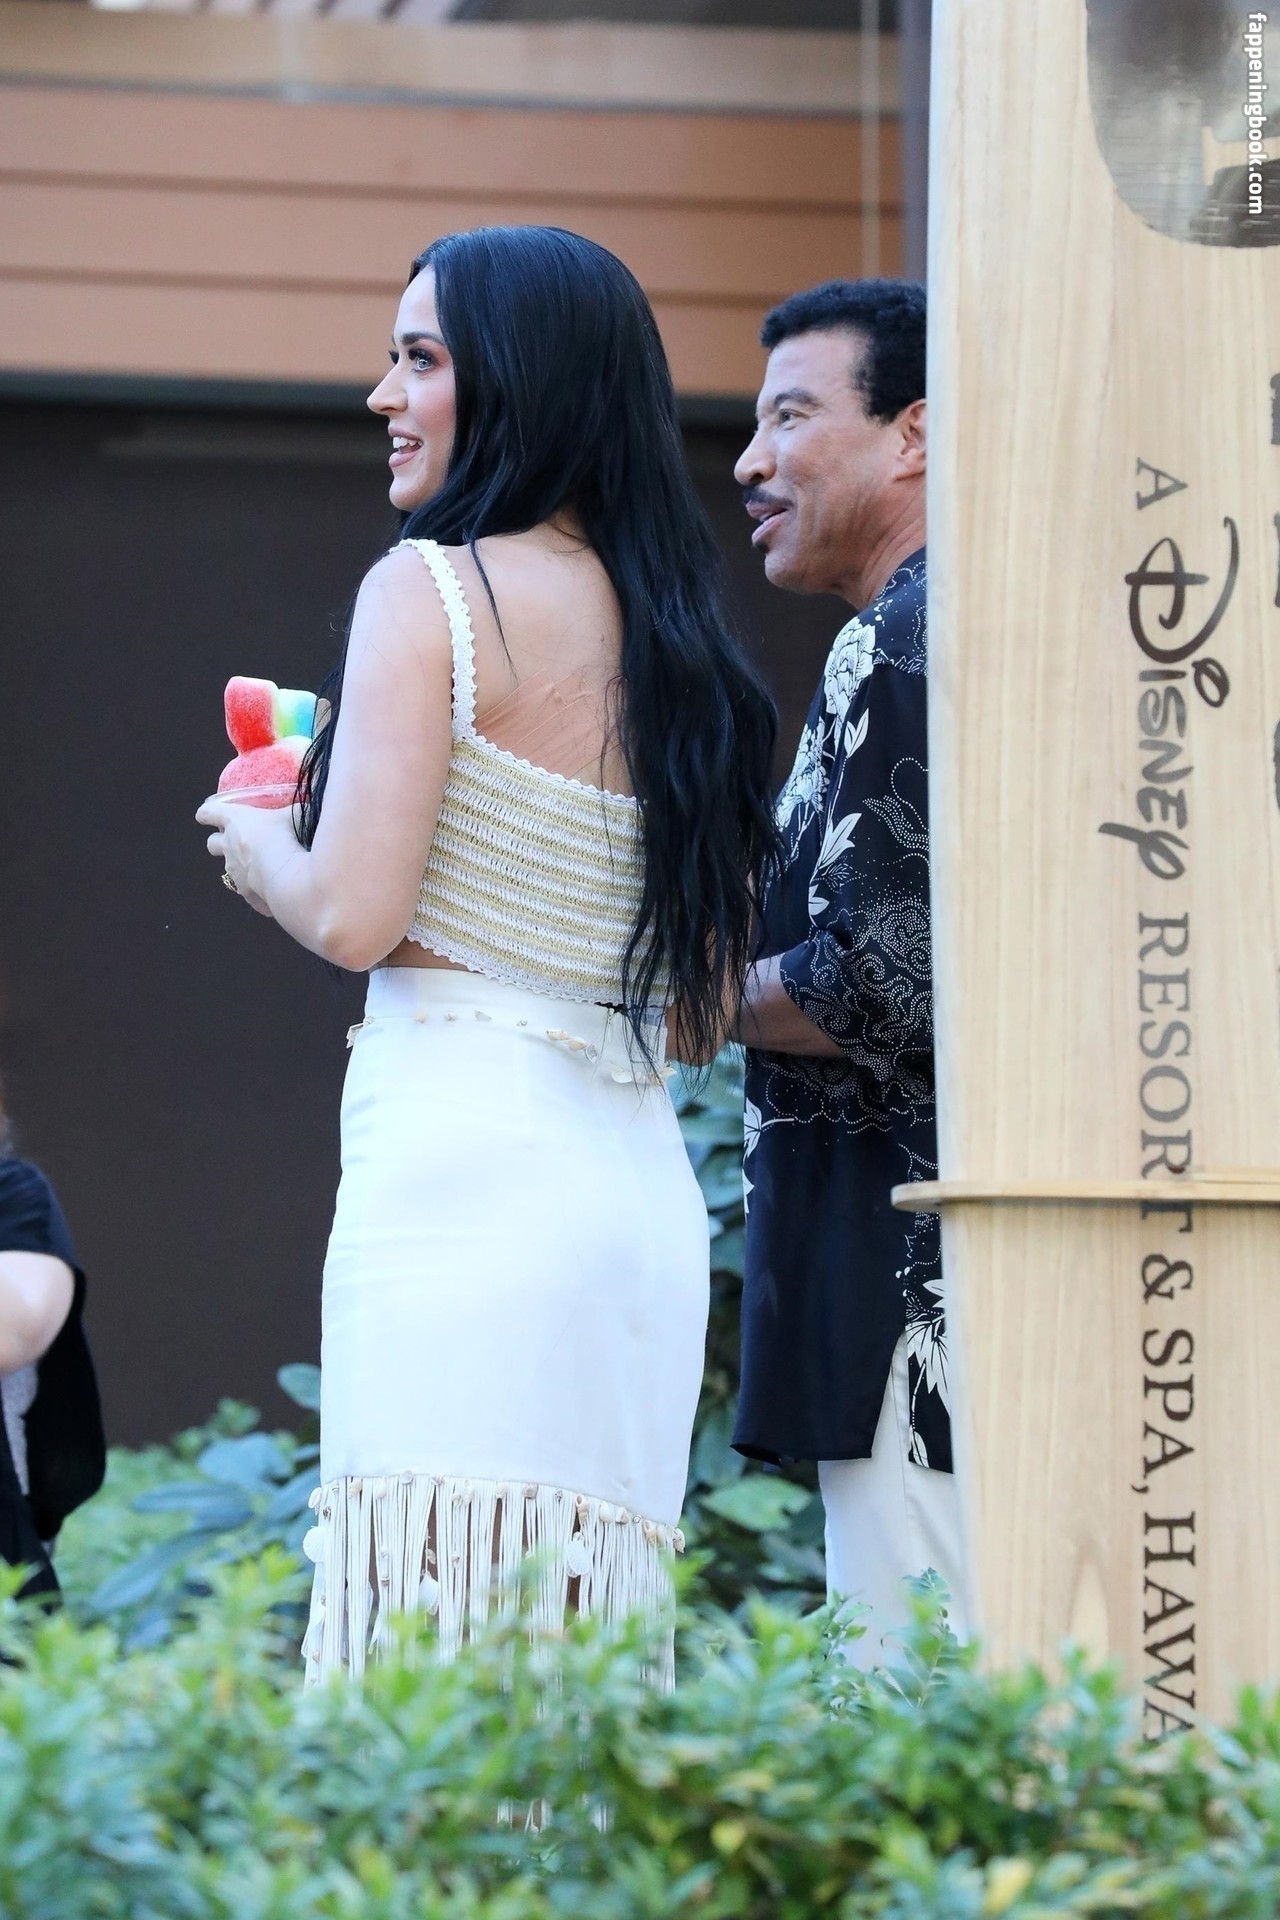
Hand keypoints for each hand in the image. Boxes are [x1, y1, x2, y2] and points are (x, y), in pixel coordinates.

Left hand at [195, 795, 291, 916]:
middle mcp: (229, 847)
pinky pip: (249, 892)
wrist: (287, 876)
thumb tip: (312, 801)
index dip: (207, 812)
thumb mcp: (296, 814)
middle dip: (219, 841)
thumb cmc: (286, 836)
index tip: (207, 814)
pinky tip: (276, 889)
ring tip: (261, 866)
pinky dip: (258, 890)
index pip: (209, 812)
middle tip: (235, 840)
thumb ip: (300, 807)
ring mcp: (236, 873)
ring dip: (240, 866)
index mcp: (235, 820)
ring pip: (228, 869)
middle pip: (212, 843)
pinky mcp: (247, 894)